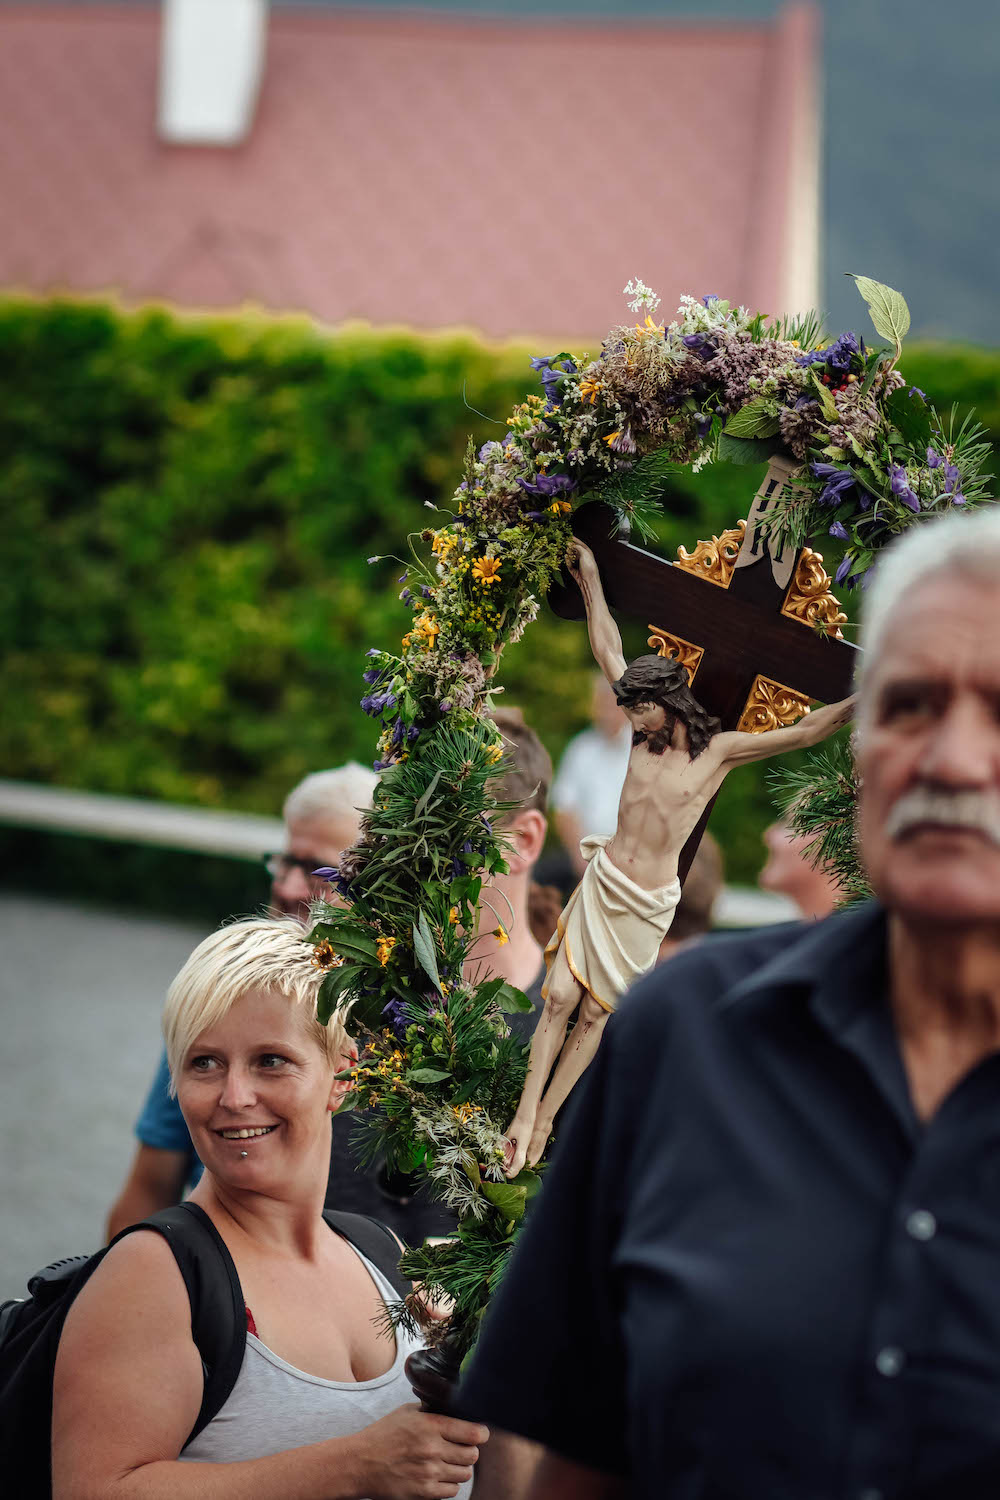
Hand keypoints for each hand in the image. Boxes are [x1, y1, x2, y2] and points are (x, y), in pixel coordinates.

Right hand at [354, 1402, 488, 1498]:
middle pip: (472, 1455)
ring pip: (465, 1474)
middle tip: (461, 1448)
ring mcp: (428, 1473)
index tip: (478, 1433)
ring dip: (459, 1468)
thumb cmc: (383, 1435)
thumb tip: (457, 1409)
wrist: (359, 1464)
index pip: (474, 1432)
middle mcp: (432, 1449)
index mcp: (430, 1425)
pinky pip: (452, 1491)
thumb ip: (433, 1410)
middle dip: (470, 1451)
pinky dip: (449, 1484)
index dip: (480, 1433)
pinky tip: (438, 1475)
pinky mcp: (423, 1492)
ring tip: (448, 1462)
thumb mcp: (407, 1412)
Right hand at [566, 539, 597, 584]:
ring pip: (571, 557)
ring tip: (565, 551)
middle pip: (575, 550)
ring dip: (568, 554)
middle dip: (570, 547)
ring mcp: (578, 564)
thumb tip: (572, 544)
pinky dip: (567, 561)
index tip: (570, 536)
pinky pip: (569, 564)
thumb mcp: (585, 554)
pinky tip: (566, 558)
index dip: (576, 540)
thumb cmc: (589, 567)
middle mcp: (583, 558)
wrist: (588, 581)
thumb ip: (578, 547)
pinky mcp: (574, 570)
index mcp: (588, 553)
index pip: (581, 544)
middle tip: (565, 544)